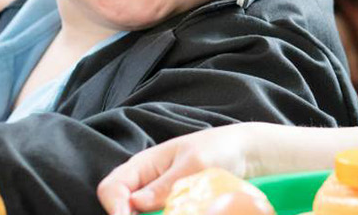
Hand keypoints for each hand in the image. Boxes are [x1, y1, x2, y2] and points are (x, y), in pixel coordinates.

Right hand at [98, 122, 267, 214]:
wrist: (245, 154)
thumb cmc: (219, 149)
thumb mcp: (194, 164)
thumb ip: (165, 185)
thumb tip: (134, 204)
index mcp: (142, 165)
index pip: (111, 188)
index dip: (115, 208)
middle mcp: (145, 184)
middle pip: (122, 209)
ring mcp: (159, 198)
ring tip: (180, 213)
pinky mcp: (174, 209)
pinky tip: (183, 214)